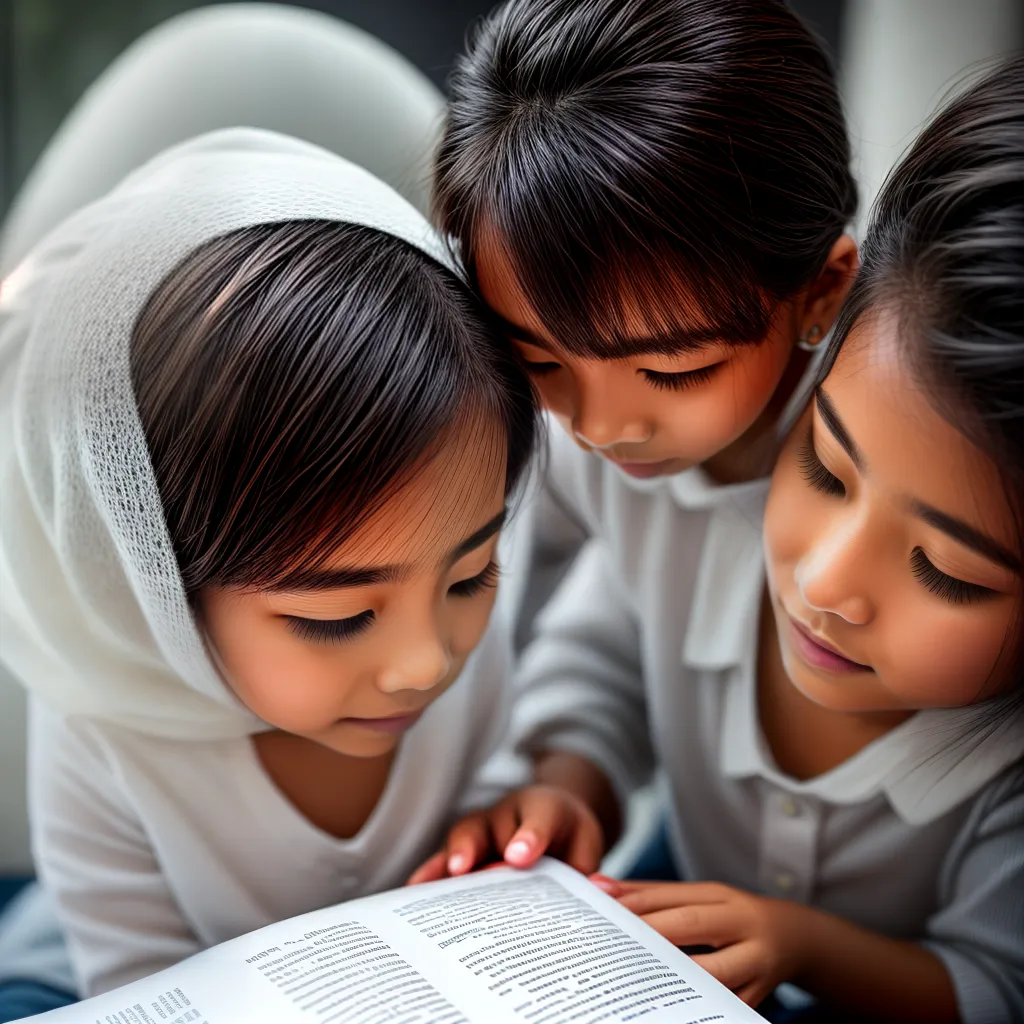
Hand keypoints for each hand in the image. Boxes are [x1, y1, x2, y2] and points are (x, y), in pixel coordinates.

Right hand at [407, 785, 604, 884]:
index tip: (519, 856)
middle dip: (476, 847)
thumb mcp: (586, 848)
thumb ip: (585, 868)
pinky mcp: (465, 847)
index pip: (539, 819)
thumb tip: (594, 890)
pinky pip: (445, 857)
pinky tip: (413, 893)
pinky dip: (429, 873)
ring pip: (463, 837)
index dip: (529, 836)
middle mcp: (508, 813)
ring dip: (449, 859)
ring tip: (427, 887)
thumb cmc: (570, 836)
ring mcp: (483, 827)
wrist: (553, 816)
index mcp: (546, 809)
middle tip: (463, 869)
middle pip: (490, 825)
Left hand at [593, 878, 815, 1007]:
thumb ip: (651, 894)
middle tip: (613, 941)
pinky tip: (664, 1009)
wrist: (798, 940)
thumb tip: (598, 885)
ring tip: (635, 977)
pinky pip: (725, 1005)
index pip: (674, 896)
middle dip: (651, 932)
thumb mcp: (702, 898)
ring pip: (713, 970)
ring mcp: (755, 963)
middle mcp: (743, 925)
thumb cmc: (732, 917)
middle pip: (692, 925)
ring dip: (674, 974)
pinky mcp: (758, 997)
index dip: (638, 901)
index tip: (601, 905)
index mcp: (723, 896)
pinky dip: (697, 1007)